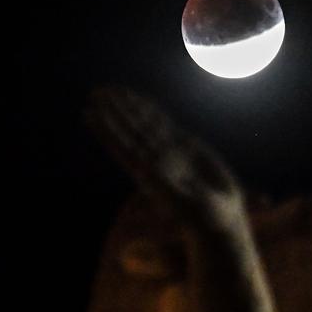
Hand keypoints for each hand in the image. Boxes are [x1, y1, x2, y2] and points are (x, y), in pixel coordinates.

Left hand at [84, 86, 244, 228]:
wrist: (220, 219)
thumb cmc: (203, 219)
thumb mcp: (185, 204)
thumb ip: (167, 186)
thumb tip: (148, 168)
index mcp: (149, 175)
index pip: (123, 148)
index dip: (106, 131)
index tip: (90, 115)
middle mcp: (155, 161)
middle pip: (130, 131)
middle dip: (113, 112)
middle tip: (96, 92)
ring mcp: (168, 151)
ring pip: (143, 124)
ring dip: (127, 107)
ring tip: (108, 91)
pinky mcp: (184, 145)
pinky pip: (163, 124)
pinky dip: (149, 111)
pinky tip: (137, 100)